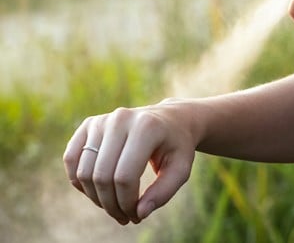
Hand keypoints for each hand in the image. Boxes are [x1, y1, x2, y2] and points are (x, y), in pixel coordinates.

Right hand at [63, 99, 196, 224]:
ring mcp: (101, 120)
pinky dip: (79, 181)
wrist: (170, 119)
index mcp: (146, 128)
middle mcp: (120, 119)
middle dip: (111, 205)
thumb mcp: (180, 169)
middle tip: (125, 217)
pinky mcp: (89, 124)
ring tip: (114, 206)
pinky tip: (97, 192)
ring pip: (84, 171)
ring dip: (95, 198)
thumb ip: (163, 192)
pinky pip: (71, 158)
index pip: (125, 176)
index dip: (127, 203)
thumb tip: (139, 213)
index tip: (137, 216)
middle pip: (102, 176)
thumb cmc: (176, 147)